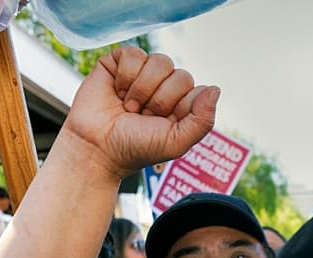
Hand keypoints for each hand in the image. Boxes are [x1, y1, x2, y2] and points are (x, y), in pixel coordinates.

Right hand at [60, 47, 218, 180]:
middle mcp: (164, 87)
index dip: (180, 108)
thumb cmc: (135, 148)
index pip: (198, 90)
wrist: (96, 148)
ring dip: (143, 89)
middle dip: (160, 101)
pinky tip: (117, 91)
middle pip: (180, 76)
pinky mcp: (119, 63)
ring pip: (160, 62)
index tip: (162, 124)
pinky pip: (135, 54)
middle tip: (142, 117)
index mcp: (182, 105)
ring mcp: (142, 73)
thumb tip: (216, 89)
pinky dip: (126, 76)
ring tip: (129, 106)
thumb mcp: (176, 142)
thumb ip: (202, 120)